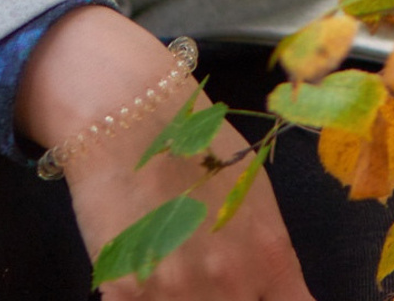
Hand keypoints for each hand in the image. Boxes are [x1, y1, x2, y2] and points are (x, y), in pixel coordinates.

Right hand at [18, 7, 313, 300]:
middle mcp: (230, 281)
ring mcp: (177, 293)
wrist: (125, 110)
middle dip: (230, 300)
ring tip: (174, 269)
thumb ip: (265, 252)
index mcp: (270, 255)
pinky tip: (144, 270)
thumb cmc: (193, 139)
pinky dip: (147, 296)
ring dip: (186, 298)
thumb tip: (266, 289)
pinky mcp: (124, 294)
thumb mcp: (250, 191)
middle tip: (211, 279)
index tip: (261, 296)